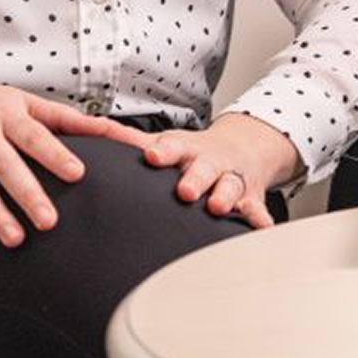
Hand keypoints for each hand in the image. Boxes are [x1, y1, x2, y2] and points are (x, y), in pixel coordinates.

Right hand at [0, 67, 153, 256]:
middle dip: (28, 193)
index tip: (77, 174)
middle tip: (50, 222)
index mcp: (6, 113)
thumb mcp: (19, 100)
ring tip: (16, 240)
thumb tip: (111, 128)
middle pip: (6, 165)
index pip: (35, 135)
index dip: (55, 154)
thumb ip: (64, 118)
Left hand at [142, 113, 300, 230]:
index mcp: (188, 149)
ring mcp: (231, 179)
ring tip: (218, 207)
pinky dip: (259, 219)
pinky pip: (256, 208)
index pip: (174, 147)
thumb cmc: (196, 153)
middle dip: (196, 178)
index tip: (153, 157)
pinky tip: (261, 228)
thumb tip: (96, 129)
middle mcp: (211, 162)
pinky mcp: (249, 197)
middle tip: (185, 190)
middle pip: (204, 168)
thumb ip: (134, 141)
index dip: (165, 152)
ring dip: (225, 196)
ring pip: (230, 187)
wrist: (243, 148)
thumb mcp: (170, 141)